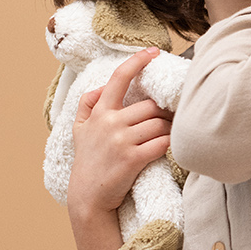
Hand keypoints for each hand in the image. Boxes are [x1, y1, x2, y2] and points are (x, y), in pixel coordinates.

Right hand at [67, 49, 173, 220]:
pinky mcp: (133, 158)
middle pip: (151, 106)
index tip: (152, 51)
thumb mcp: (79, 131)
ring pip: (159, 124)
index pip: (118, 78)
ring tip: (168, 136)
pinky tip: (171, 148)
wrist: (89, 198)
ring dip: (169, 130)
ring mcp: (121, 141)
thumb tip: (100, 87)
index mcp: (99, 112)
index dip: (137, 62)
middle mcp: (110, 123)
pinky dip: (170, 144)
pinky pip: (162, 143)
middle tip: (170, 120)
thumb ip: (87, 105)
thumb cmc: (88, 162)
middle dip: (164, 113)